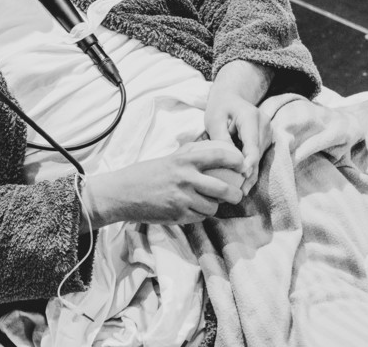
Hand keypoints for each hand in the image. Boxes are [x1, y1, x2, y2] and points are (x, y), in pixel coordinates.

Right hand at [80, 141, 245, 230]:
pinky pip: (200, 217)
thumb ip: (195, 152)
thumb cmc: (150, 172)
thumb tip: (222, 150)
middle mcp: (186, 178)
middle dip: (236, 194)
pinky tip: (196, 208)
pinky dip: (202, 214)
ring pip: (213, 206)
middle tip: (238, 194)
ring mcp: (182, 199)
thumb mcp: (173, 156)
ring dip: (216, 206)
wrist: (124, 193)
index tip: (243, 165)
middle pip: (224, 189)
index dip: (237, 160)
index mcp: (186, 160)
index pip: (220, 155)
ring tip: (212, 202)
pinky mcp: (178, 215)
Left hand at [204, 93, 271, 194]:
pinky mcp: (266, 140)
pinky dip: (250, 169)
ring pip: (259, 158)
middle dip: (248, 173)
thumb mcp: (214, 120)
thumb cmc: (220, 108)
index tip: (243, 177)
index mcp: (251, 117)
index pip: (252, 143)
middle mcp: (264, 124)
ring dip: (249, 173)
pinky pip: (258, 157)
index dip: (249, 161)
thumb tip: (230, 161)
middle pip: (257, 153)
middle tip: (237, 193)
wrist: (232, 98)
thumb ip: (221, 139)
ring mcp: (268, 132)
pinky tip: (243, 185)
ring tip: (238, 192)